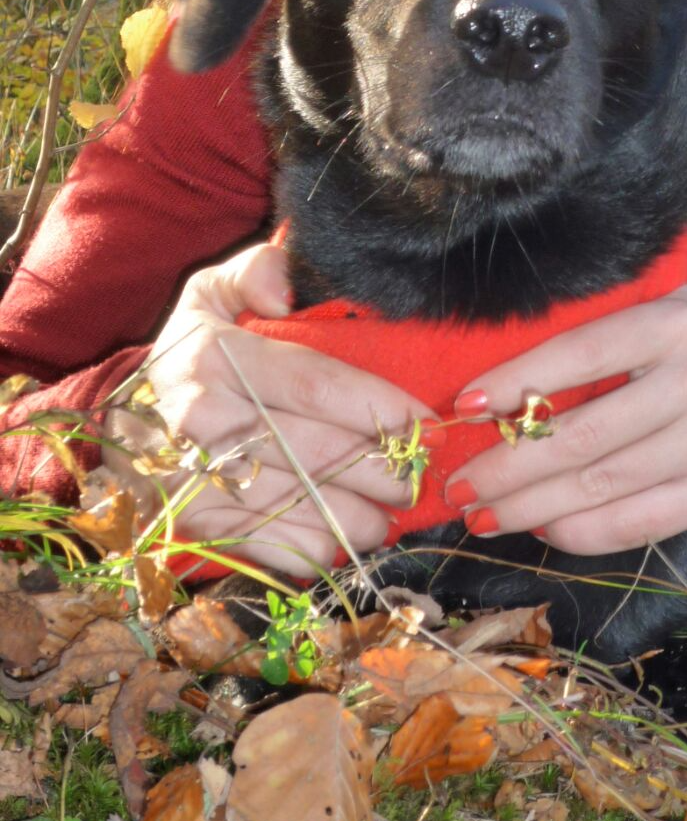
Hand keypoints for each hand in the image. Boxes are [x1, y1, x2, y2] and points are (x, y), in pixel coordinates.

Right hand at [104, 243, 440, 575]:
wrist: (125, 416)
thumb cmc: (196, 347)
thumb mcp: (214, 290)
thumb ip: (257, 271)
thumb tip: (284, 295)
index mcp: (213, 356)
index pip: (315, 383)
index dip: (380, 406)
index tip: (426, 423)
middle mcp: (199, 419)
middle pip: (315, 452)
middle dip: (382, 470)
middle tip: (417, 477)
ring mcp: (193, 479)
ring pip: (299, 508)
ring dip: (358, 519)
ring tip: (390, 512)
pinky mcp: (194, 526)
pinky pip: (271, 546)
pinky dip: (317, 549)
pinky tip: (343, 538)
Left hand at [442, 283, 686, 554]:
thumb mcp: (663, 323)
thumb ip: (600, 331)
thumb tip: (496, 371)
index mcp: (674, 322)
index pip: (579, 352)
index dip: (516, 381)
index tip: (464, 406)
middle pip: (579, 433)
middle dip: (506, 465)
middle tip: (457, 485)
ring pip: (597, 484)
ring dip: (527, 507)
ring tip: (482, 515)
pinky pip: (630, 523)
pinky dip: (576, 532)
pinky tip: (540, 529)